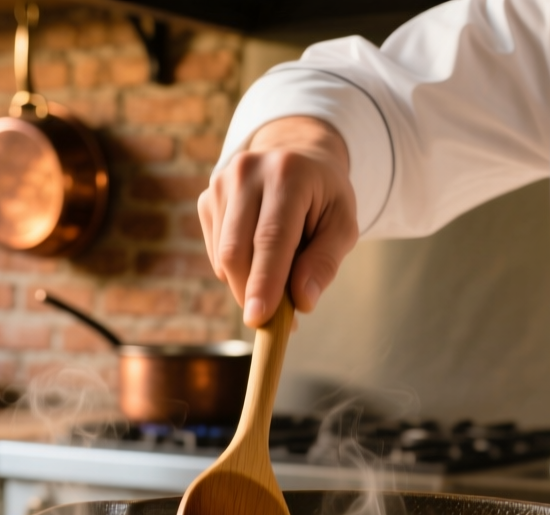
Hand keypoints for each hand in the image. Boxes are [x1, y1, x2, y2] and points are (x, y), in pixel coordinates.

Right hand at [199, 116, 359, 327]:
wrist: (296, 158)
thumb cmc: (324, 197)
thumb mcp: (343, 225)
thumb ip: (325, 262)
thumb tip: (303, 301)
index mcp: (287, 173)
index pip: (271, 237)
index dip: (264, 282)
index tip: (259, 319)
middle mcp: (247, 172)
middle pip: (237, 250)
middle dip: (252, 294)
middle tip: (277, 322)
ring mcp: (220, 183)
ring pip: (223, 257)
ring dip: (247, 285)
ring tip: (279, 280)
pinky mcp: (206, 199)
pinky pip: (216, 253)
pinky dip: (238, 270)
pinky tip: (261, 258)